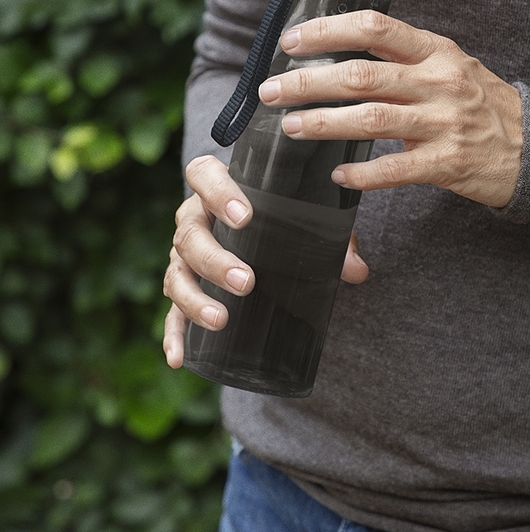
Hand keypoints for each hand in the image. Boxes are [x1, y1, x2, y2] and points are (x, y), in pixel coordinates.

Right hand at [162, 155, 367, 367]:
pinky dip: (174, 335)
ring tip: (221, 319)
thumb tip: (356, 270)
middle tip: (246, 281)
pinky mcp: (182, 289)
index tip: (245, 216)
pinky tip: (178, 357)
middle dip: (215, 260)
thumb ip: (333, 240)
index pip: (204, 174)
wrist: (256, 230)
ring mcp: (183, 256)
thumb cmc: (280, 219)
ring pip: (176, 274)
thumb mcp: (305, 221)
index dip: (219, 193)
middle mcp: (193, 220)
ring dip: (194, 298)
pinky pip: (171, 312)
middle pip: (190, 235)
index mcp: (216, 189)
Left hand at [259, 11, 522, 207]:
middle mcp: (438, 82)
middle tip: (272, 92)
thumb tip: (340, 54)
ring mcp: (443, 123)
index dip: (327, 31)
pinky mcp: (447, 163)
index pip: (374, 27)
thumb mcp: (449, 66)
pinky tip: (337, 176)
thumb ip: (403, 59)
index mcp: (435, 51)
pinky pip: (395, 169)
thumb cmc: (482, 104)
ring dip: (323, 123)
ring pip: (370, 119)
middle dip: (308, 83)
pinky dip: (362, 174)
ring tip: (290, 127)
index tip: (291, 41)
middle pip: (361, 75)